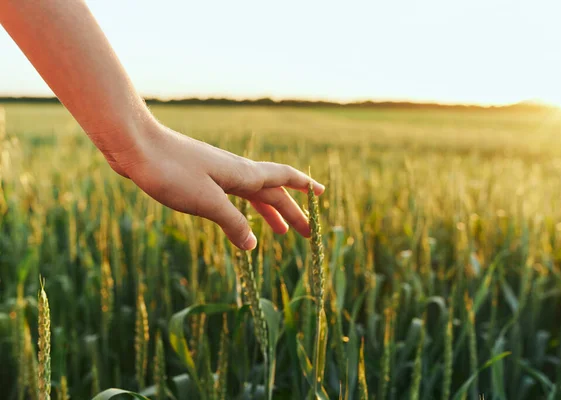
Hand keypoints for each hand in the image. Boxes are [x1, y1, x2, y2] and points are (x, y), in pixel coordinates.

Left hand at [109, 118, 324, 249]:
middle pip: (272, 191)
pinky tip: (237, 220)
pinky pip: (232, 197)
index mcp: (243, 173)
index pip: (284, 178)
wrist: (135, 145)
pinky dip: (243, 211)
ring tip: (280, 232)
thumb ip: (233, 222)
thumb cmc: (171, 170)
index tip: (322, 196)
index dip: (305, 188)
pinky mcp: (199, 178)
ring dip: (268, 212)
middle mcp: (235, 171)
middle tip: (306, 234)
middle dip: (291, 212)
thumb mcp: (206, 202)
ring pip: (252, 195)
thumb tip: (253, 245)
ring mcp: (217, 173)